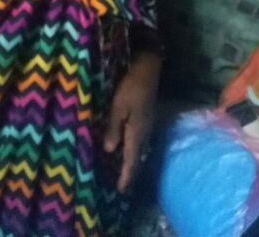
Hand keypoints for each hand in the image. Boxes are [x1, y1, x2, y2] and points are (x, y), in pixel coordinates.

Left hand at [103, 51, 160, 191]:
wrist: (148, 68)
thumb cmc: (131, 85)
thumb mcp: (118, 106)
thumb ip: (114, 127)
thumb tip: (110, 150)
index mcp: (137, 131)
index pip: (131, 158)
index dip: (126, 175)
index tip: (121, 190)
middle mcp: (144, 131)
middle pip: (137, 156)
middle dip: (130, 172)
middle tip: (123, 186)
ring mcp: (147, 124)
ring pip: (139, 148)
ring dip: (132, 161)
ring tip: (125, 172)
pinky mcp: (146, 116)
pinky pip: (139, 139)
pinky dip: (133, 149)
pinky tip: (128, 148)